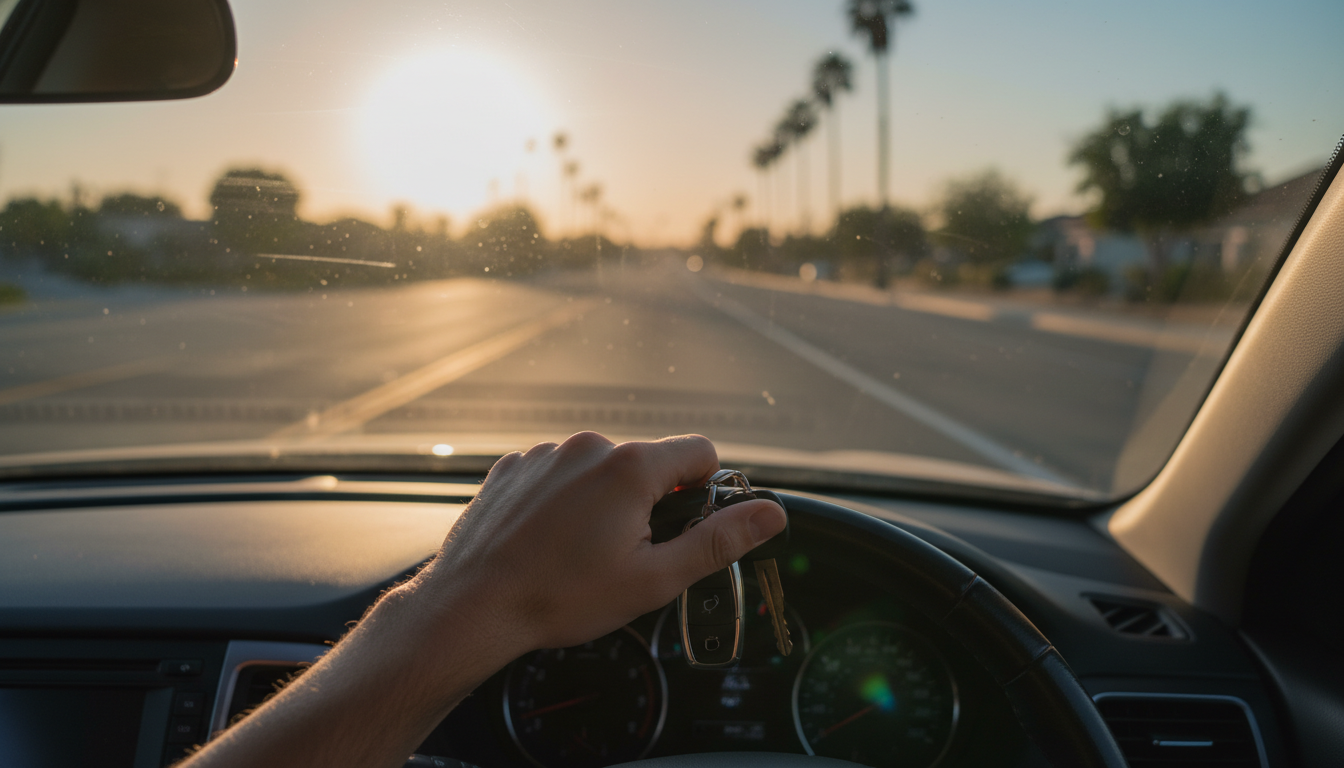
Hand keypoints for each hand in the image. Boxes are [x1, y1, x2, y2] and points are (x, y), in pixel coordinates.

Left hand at [417, 432, 786, 651]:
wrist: (473, 606)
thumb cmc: (562, 598)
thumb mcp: (655, 580)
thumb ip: (718, 541)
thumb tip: (772, 515)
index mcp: (632, 467)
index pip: (700, 453)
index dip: (703, 492)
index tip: (681, 528)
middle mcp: (589, 445)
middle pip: (648, 462)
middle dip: (649, 503)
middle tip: (625, 555)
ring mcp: (546, 452)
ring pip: (600, 468)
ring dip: (603, 500)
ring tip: (578, 552)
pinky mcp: (513, 466)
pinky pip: (558, 472)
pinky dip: (563, 499)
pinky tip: (548, 540)